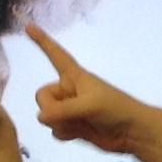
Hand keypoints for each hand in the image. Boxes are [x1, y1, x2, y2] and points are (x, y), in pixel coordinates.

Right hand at [28, 24, 140, 153]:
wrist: (133, 133)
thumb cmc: (116, 109)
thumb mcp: (89, 105)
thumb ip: (62, 110)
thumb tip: (40, 117)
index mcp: (75, 76)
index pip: (55, 54)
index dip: (42, 41)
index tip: (28, 26)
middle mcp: (69, 90)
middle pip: (42, 96)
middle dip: (50, 108)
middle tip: (69, 115)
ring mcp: (69, 110)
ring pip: (46, 116)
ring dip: (59, 124)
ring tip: (81, 124)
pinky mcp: (72, 126)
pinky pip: (54, 130)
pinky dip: (64, 134)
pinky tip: (80, 134)